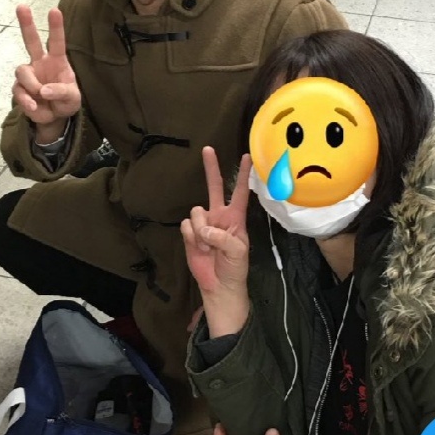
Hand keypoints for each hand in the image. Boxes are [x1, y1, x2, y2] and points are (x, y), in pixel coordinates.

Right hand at [13, 5, 81, 134]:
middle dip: (26, 24)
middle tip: (21, 6)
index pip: (57, 41)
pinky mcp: (20, 89)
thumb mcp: (72, 98)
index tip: (54, 10)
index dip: (56, 27)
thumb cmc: (66, 101)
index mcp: (58, 61)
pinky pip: (18, 90)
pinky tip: (34, 107)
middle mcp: (41, 63)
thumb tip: (43, 90)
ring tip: (40, 96)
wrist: (54, 118)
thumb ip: (61, 92)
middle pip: (31, 40)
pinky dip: (26, 100)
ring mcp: (29, 75)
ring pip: (21, 71)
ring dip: (31, 84)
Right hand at [180, 147, 250, 329]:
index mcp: (236, 217)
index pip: (239, 192)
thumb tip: (204, 228)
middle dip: (211, 168)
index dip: (243, 175)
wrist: (218, 286)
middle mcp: (219, 216)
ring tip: (208, 246)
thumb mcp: (238, 252)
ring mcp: (203, 223)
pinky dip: (192, 238)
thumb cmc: (235, 268)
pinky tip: (199, 248)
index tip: (247, 156)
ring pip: (196, 212)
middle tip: (207, 148)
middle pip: (213, 186)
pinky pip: (186, 226)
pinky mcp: (190, 233)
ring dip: (201, 230)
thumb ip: (223, 237)